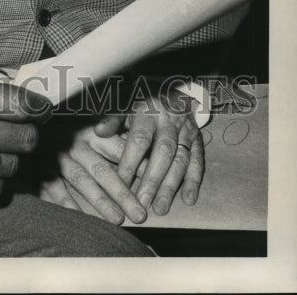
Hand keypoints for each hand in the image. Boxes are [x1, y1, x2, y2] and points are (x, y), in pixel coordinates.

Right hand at [37, 122, 147, 224]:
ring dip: (99, 201)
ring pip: (81, 180)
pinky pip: (54, 188)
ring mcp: (57, 157)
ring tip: (118, 220)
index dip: (136, 167)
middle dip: (122, 193)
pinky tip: (80, 218)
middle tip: (140, 214)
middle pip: (101, 169)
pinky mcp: (41, 170)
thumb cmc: (67, 129)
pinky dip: (67, 204)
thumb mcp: (90, 125)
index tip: (153, 186)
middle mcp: (74, 144)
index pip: (118, 150)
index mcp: (91, 132)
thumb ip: (115, 137)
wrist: (29, 126)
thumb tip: (146, 158)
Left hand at [95, 86, 204, 215]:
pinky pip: (197, 161)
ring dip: (171, 186)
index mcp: (148, 111)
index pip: (139, 139)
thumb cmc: (139, 100)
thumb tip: (99, 132)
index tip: (121, 183)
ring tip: (160, 208)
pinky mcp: (197, 139)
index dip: (131, 162)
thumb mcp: (123, 102)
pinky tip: (188, 199)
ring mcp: (186, 130)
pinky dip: (194, 181)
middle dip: (152, 180)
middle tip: (142, 204)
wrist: (168, 88)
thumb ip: (112, 119)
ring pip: (180, 160)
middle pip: (162, 153)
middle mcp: (169, 121)